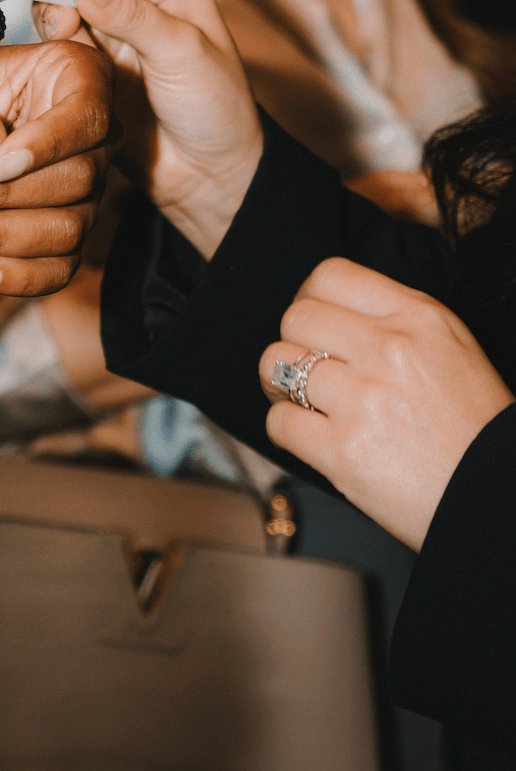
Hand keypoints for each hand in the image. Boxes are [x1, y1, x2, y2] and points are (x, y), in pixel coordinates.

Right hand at [33, 0, 260, 258]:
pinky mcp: (81, 65)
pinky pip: (49, 40)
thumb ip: (133, 15)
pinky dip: (45, 45)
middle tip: (66, 21)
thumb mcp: (182, 54)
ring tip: (65, 43)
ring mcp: (104, 29)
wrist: (206, 174)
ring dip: (50, 12)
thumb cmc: (215, 108)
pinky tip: (58, 69)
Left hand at [259, 257, 513, 548]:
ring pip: (276, 364)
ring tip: (300, 399)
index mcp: (419, 318)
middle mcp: (389, 350)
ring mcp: (362, 399)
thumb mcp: (453, 349)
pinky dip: (286, 429)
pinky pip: (278, 421)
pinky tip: (311, 436)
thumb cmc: (475, 429)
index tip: (311, 323)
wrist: (495, 495)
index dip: (307, 297)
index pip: (331, 275)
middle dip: (290, 342)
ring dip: (278, 383)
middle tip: (301, 366)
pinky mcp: (341, 450)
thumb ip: (396, 323)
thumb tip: (334, 314)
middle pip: (295, 317)